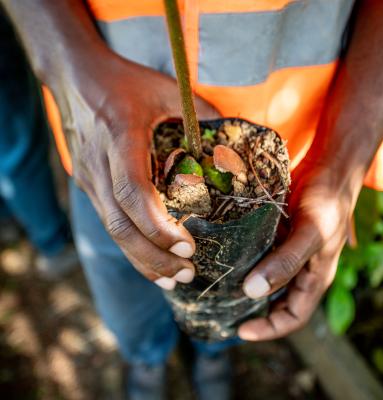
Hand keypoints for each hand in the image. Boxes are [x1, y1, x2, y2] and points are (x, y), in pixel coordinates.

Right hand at [52, 52, 219, 289]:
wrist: (74, 78)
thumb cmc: (123, 81)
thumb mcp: (165, 88)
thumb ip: (201, 113)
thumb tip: (231, 144)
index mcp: (119, 137)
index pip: (133, 193)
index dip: (158, 226)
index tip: (188, 246)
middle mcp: (99, 165)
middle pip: (120, 225)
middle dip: (153, 256)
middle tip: (186, 275)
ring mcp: (89, 179)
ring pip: (111, 231)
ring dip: (141, 259)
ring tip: (172, 279)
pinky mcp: (89, 186)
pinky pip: (109, 223)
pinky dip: (130, 246)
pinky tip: (151, 261)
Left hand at [238, 160, 357, 339]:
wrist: (327, 167)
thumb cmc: (327, 203)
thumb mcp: (312, 235)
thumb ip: (286, 263)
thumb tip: (252, 292)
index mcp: (314, 278)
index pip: (292, 316)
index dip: (269, 328)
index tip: (240, 331)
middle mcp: (298, 269)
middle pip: (274, 300)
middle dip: (251, 309)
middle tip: (220, 309)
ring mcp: (285, 251)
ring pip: (262, 276)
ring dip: (242, 283)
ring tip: (215, 286)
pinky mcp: (274, 234)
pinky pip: (256, 252)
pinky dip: (241, 258)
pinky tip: (222, 255)